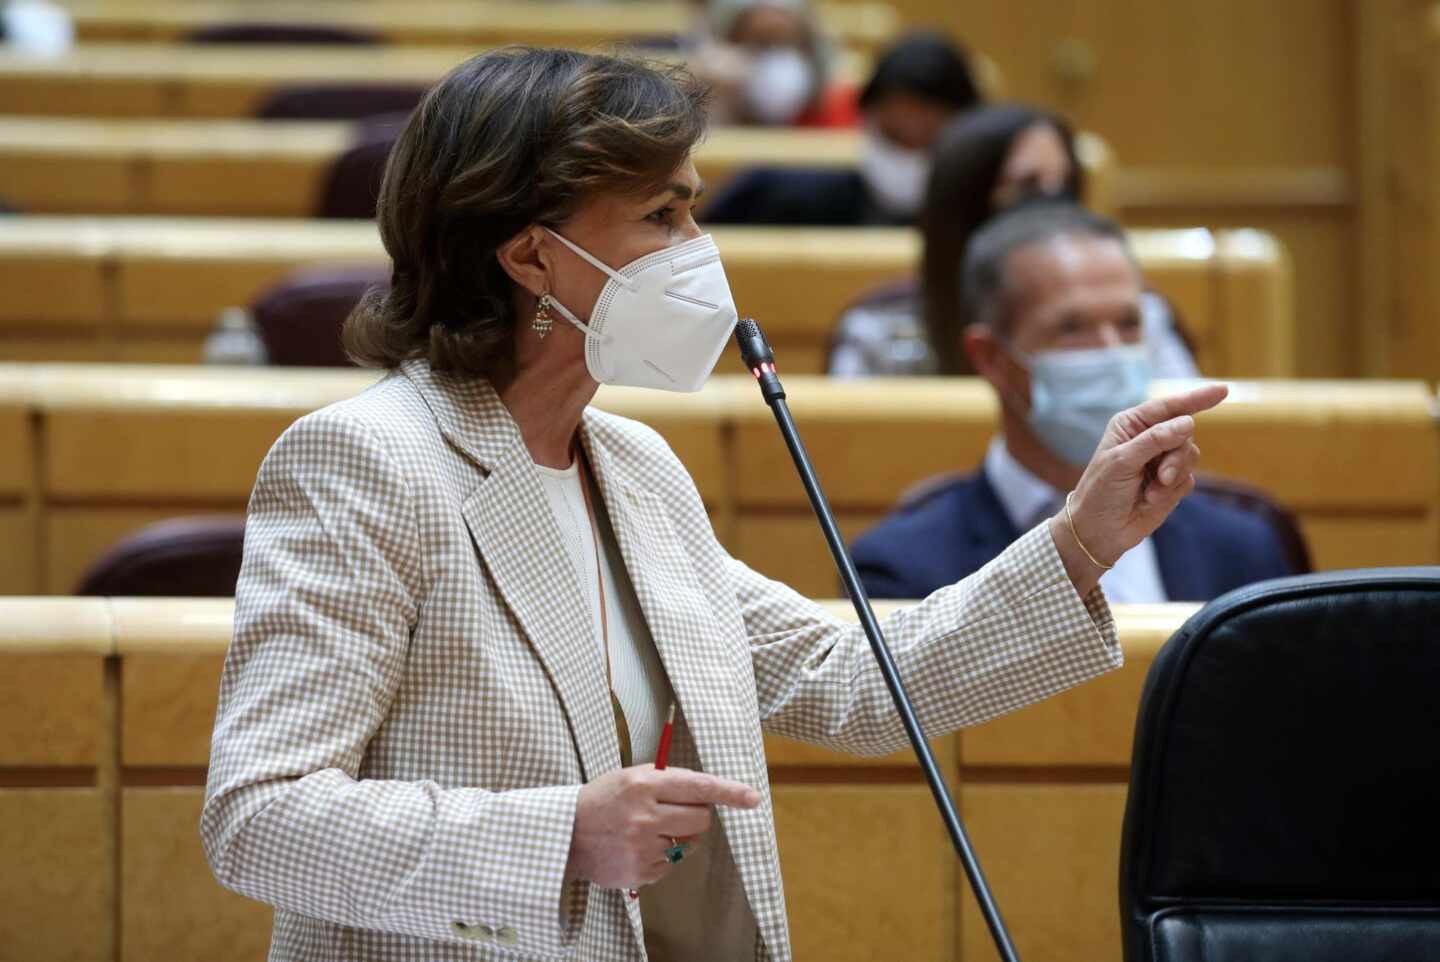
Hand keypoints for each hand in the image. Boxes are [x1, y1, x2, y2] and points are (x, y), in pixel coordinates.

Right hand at [565, 765, 760, 889]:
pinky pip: (672, 862)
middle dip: (697, 814)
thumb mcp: (631, 777)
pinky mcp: (641, 871)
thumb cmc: (604, 800)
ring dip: (677, 835)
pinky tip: (637, 847)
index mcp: (644, 785)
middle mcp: (645, 816)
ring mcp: (643, 847)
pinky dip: (662, 855)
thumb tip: (708, 793)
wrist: (566, 834)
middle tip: (673, 812)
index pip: (698, 787)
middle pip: (701, 818)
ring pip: (689, 842)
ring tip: (647, 830)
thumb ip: (667, 782)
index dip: (729, 792)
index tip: (752, 798)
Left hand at [1050, 383, 1228, 592]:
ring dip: (1174, 475)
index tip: (1223, 390)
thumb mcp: (1122, 461)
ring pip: (1191, 455)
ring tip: (1152, 491)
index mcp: (1132, 424)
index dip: (1196, 398)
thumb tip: (1187, 422)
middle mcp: (1149, 438)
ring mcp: (1162, 461)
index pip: (1168, 406)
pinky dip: (1173, 490)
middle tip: (1162, 476)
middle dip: (1177, 455)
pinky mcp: (1171, 483)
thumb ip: (1154, 440)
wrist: (1099, 531)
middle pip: (1185, 432)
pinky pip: (1188, 478)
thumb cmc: (1101, 491)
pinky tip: (1151, 499)